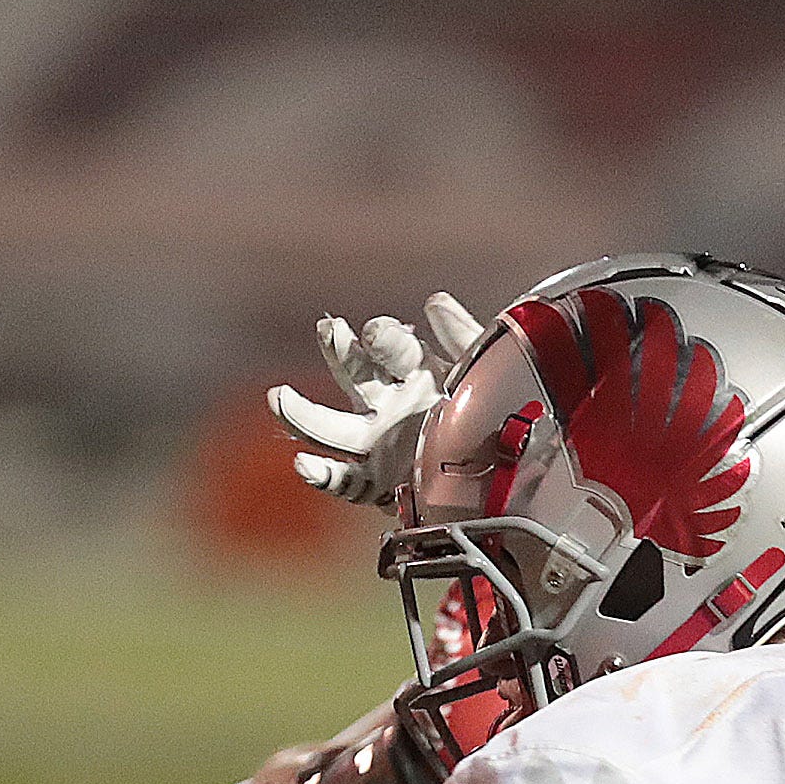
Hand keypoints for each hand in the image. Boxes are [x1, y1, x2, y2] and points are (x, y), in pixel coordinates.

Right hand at [270, 294, 485, 506]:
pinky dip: (322, 474)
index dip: (384, 337)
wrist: (503, 480)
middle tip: (329, 329)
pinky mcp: (377, 481)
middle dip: (339, 352)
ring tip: (280, 398)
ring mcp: (378, 442)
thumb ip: (464, 340)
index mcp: (414, 372)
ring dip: (302, 413)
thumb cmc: (491, 420)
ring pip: (331, 427)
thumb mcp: (485, 375)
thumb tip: (434, 302)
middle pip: (353, 375)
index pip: (391, 347)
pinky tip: (304, 464)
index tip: (380, 332)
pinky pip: (344, 479)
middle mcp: (389, 403)